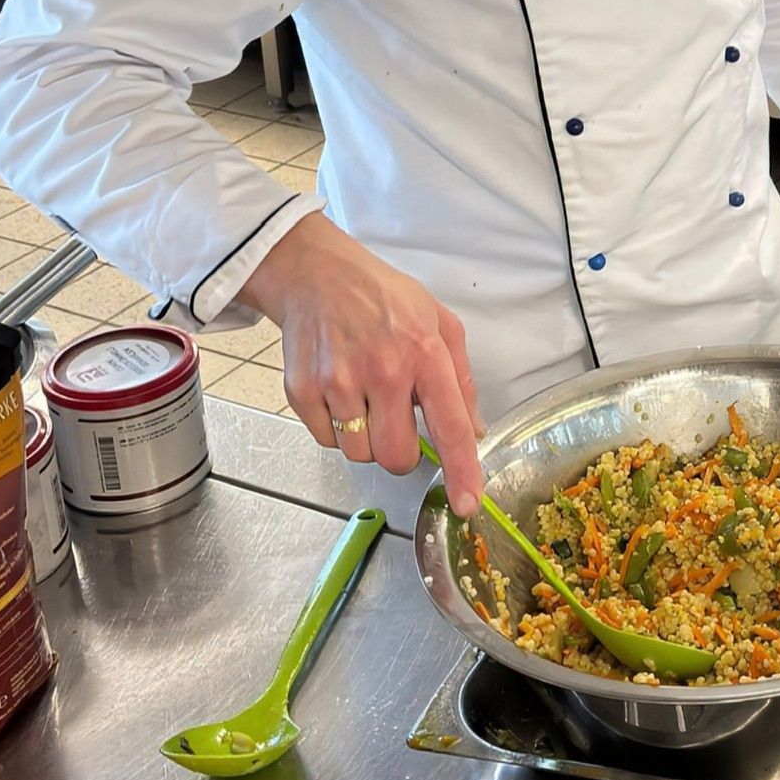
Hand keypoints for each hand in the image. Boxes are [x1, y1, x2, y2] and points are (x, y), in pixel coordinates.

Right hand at [238, 213, 485, 517]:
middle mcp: (382, 370)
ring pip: (361, 454)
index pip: (450, 425)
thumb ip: (462, 379)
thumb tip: (475, 431)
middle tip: (401, 426)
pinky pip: (328, 441)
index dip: (461, 470)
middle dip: (404, 454)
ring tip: (367, 398)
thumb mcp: (440, 323)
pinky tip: (342, 393)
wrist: (318, 276)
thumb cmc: (385, 299)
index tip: (468, 503)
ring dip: (369, 440)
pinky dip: (338, 430)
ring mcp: (338, 382)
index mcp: (425, 353)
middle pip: (397, 456)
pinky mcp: (303, 391)